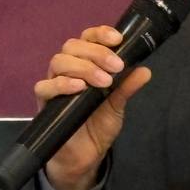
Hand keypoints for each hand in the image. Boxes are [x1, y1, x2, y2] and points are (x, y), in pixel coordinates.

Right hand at [34, 26, 151, 189]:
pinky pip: (44, 87)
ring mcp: (54, 84)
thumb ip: (127, 87)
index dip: (100, 34)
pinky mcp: (44, 103)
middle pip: (72, 46)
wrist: (86, 156)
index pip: (87, 39)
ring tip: (104, 82)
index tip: (117, 39)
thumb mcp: (117, 106)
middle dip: (96, 53)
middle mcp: (67, 70)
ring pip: (59, 62)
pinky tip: (79, 88)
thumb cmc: (98, 125)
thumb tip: (145, 71)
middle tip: (116, 67)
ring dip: (83, 68)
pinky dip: (61, 84)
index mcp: (85, 64)